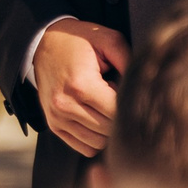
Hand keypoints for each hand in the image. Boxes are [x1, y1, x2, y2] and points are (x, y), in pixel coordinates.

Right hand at [32, 19, 128, 156]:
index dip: (127, 103)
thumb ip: (129, 62)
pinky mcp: (54, 125)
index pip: (117, 113)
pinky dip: (95, 138)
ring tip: (103, 105)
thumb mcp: (108, 40)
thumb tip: (144, 86)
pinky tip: (95, 117)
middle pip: (109, 130)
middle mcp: (66, 105)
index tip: (124, 88)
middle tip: (115, 96)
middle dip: (119, 116)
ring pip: (98, 143)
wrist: (42, 43)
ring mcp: (58, 118)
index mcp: (81, 85)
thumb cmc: (79, 41)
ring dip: (108, 129)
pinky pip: (85, 147)